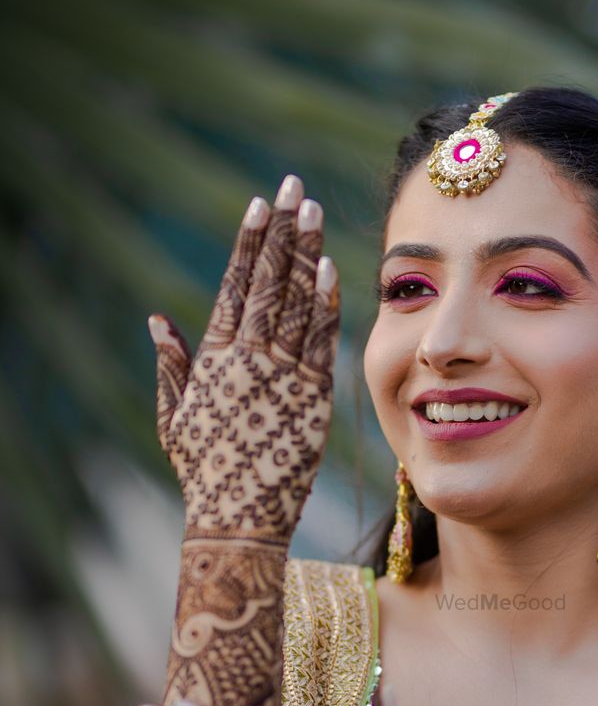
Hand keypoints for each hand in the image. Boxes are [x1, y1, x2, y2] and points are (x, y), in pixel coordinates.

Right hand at [150, 175, 337, 542]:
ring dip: (306, 254)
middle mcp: (248, 361)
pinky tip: (332, 269)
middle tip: (294, 187)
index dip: (248, 244)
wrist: (238, 517)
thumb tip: (157, 321)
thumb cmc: (205, 471)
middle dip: (282, 232)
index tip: (259, 206)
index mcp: (214, 360)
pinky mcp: (313, 400)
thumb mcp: (176, 418)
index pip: (234, 287)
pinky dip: (326, 305)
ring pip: (296, 304)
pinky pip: (322, 343)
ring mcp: (282, 377)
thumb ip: (172, 366)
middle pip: (267, 282)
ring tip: (315, 212)